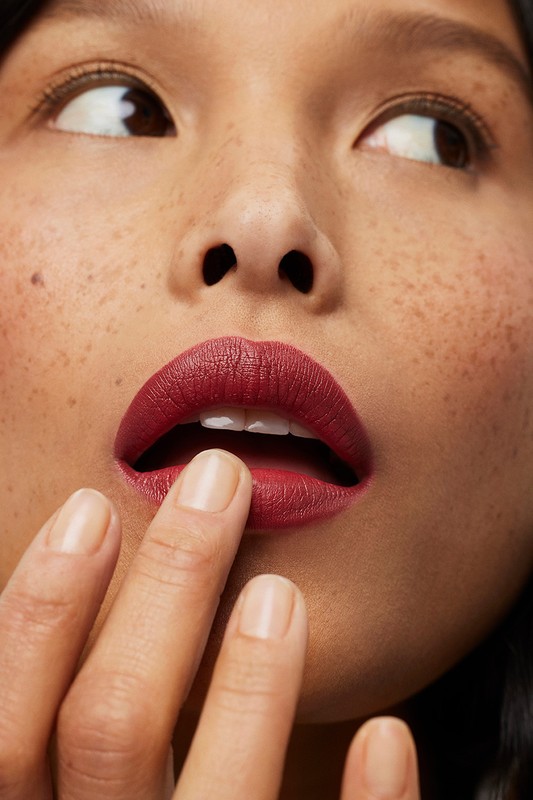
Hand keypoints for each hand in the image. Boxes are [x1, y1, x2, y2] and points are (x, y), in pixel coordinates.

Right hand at [0, 448, 420, 799]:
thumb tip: (51, 596)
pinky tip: (388, 736)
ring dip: (248, 688)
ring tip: (279, 589)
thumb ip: (52, 734)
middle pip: (112, 728)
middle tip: (216, 484)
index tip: (92, 509)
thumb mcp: (54, 796)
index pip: (9, 725)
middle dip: (165, 587)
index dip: (39, 607)